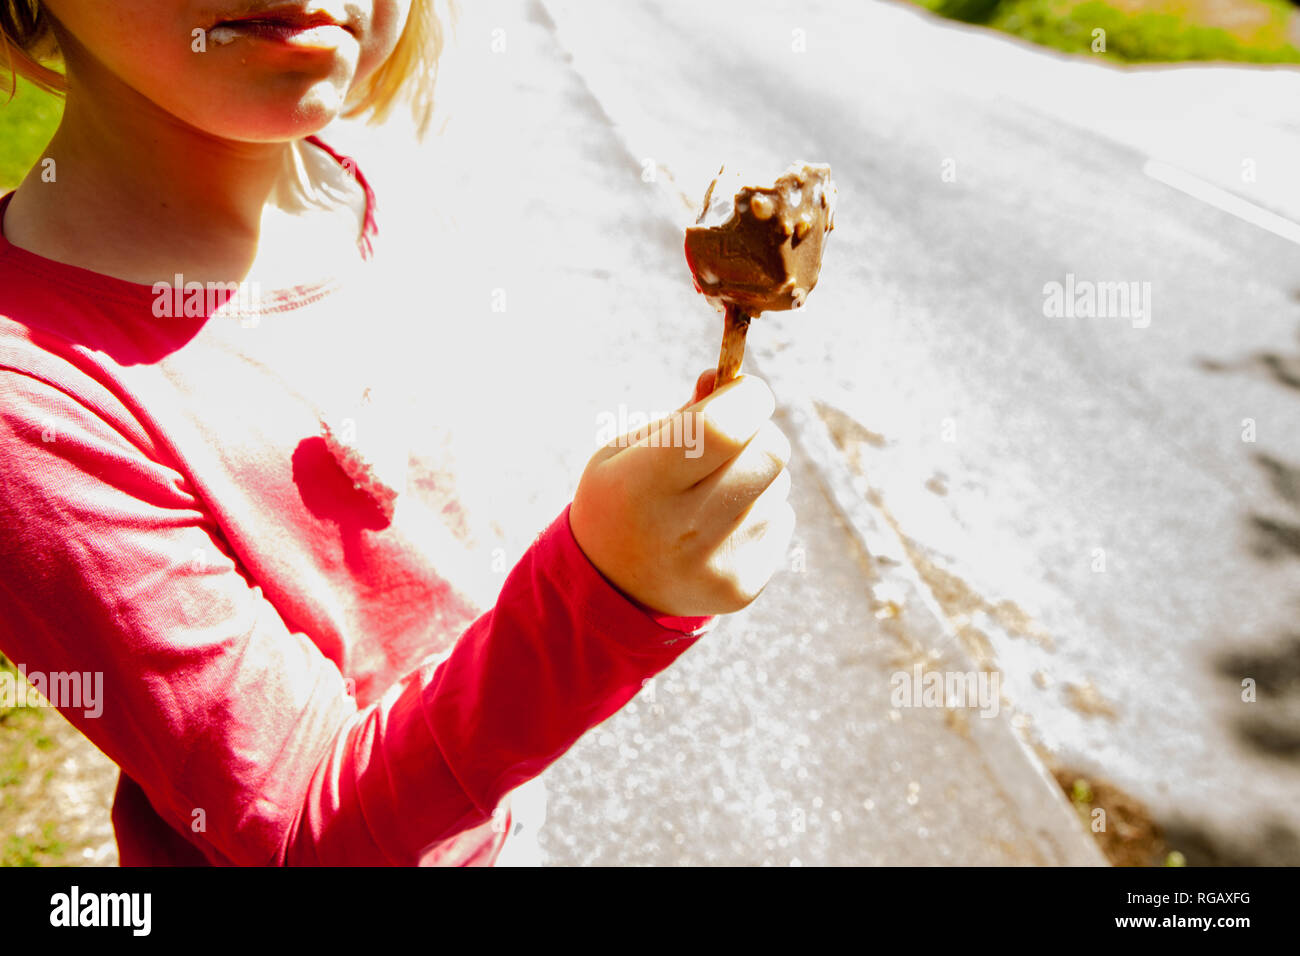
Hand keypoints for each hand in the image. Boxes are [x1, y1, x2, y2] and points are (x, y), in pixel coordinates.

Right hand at [570, 370, 794, 616]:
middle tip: (732, 438)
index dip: (747, 398)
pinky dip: (760, 512)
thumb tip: (726, 379)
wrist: (613, 589)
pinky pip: (781, 521)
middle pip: (769, 453)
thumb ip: (681, 415)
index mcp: (640, 486)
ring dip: (755, 475)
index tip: (745, 390)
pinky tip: (720, 529)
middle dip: (758, 431)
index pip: (722, 428)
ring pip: (777, 485)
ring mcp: (717, 565)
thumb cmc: (621, 500)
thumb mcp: (624, 450)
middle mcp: (682, 530)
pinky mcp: (743, 587)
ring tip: (712, 493)